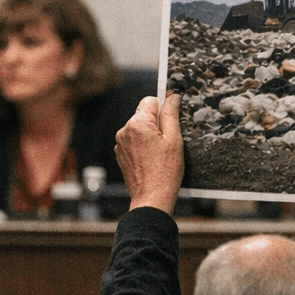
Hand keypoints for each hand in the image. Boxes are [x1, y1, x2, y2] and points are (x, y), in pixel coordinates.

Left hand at [114, 92, 183, 213]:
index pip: (150, 101)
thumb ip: (171, 114)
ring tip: (159, 153)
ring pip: (138, 128)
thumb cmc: (165, 171)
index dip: (163, 108)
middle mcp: (124, 130)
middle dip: (156, 123)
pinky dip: (142, 145)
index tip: (171, 120)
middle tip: (167, 141)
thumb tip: (172, 97)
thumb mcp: (174, 139)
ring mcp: (120, 143)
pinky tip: (151, 158)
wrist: (151, 197)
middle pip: (143, 114)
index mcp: (137, 124)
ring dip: (149, 134)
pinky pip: (133, 140)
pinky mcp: (120, 153)